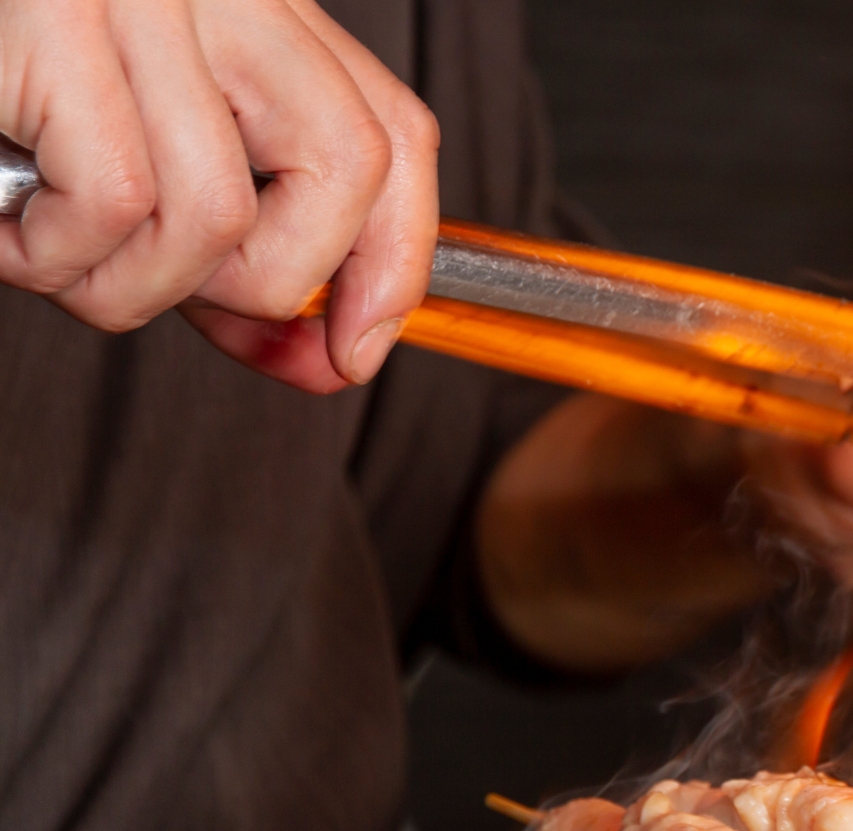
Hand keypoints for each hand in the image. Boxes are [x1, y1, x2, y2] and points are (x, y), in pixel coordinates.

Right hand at [0, 0, 437, 391]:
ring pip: (219, 212)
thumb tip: (322, 354)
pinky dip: (53, 253)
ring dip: (127, 283)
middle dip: (267, 283)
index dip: (395, 260)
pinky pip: (114, 198)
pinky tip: (5, 225)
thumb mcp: (143, 143)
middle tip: (157, 288)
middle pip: (346, 166)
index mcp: (249, 5)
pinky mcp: (44, 20)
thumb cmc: (5, 78)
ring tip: (45, 249)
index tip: (353, 347)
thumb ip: (238, 236)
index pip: (395, 134)